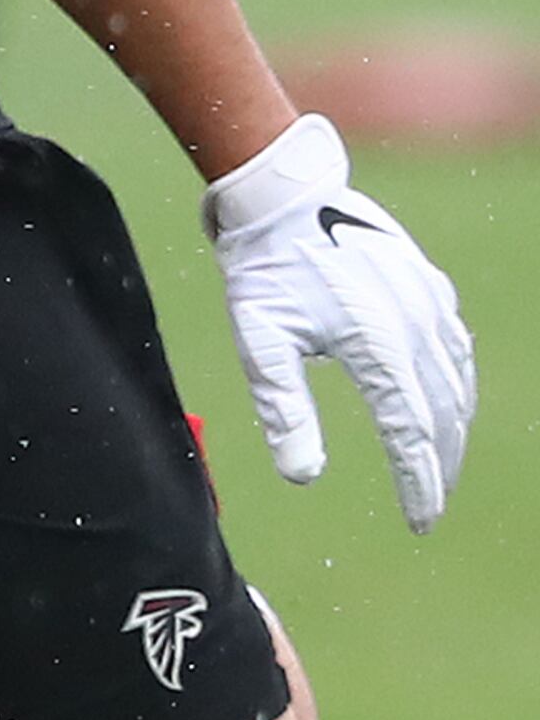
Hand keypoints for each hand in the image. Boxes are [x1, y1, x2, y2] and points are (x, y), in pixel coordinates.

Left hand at [201, 113, 475, 530]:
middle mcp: (417, 325)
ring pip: (458, 382)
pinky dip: (458, 385)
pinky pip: (457, 348)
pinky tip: (449, 404)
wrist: (284, 197)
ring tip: (439, 468)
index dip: (419, 483)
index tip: (419, 522)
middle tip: (429, 507)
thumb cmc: (265, 272)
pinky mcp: (431, 286)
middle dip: (439, 466)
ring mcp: (431, 303)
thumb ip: (283, 410)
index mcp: (378, 345)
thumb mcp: (261, 342)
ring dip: (453, 430)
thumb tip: (304, 477)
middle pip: (443, 414)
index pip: (411, 433)